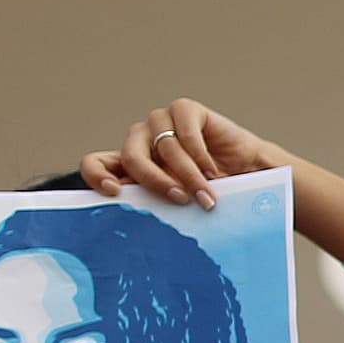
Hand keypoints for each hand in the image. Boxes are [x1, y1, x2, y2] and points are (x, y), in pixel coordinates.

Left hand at [81, 98, 287, 209]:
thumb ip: (154, 206)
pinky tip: (213, 172)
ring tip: (207, 197)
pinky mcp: (185, 110)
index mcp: (129, 165)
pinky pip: (185, 131)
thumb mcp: (176, 203)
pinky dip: (199, 155)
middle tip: (180, 199)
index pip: (95, 163)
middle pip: (131, 155)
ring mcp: (161, 122)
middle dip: (155, 181)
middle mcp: (141, 140)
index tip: (114, 191)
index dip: (97, 175)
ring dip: (188, 175)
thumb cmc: (209, 192)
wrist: (248, 173)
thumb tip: (134, 232)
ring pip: (164, 146)